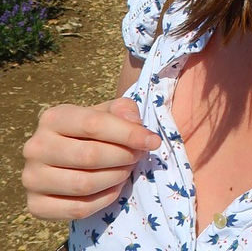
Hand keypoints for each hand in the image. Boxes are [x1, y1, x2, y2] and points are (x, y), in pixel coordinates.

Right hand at [22, 98, 160, 220]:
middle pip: (90, 156)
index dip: (129, 134)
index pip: (94, 125)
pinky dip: (104, 199)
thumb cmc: (92, 129)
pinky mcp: (35, 205)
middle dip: (123, 157)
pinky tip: (115, 187)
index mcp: (53, 117)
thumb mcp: (107, 111)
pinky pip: (77, 209)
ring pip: (84, 184)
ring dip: (116, 178)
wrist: (65, 154)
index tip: (153, 141)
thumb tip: (133, 122)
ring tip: (127, 170)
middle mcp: (35, 147)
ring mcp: (31, 178)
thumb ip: (123, 109)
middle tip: (138, 156)